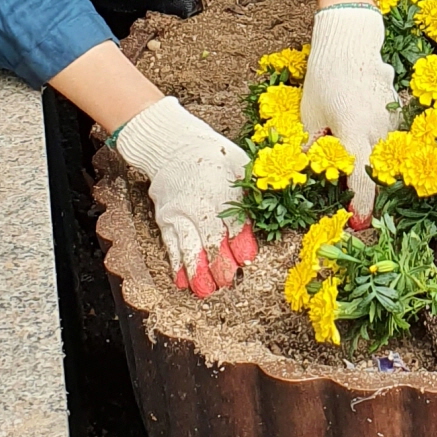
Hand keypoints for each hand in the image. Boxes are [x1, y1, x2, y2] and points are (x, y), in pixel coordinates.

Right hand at [113, 97, 255, 297]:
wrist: (173, 145)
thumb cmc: (215, 157)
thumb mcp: (241, 164)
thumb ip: (253, 189)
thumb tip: (271, 206)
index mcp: (221, 190)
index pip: (233, 221)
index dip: (241, 242)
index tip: (246, 259)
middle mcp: (198, 204)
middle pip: (210, 239)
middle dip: (219, 263)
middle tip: (227, 283)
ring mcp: (179, 213)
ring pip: (189, 246)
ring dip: (197, 271)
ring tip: (205, 291)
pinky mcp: (165, 219)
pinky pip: (171, 245)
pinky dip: (177, 264)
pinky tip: (182, 282)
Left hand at [297, 5, 395, 218]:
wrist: (350, 39)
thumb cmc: (324, 77)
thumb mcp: (311, 115)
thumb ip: (316, 145)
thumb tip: (315, 169)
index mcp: (354, 135)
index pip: (361, 182)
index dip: (361, 205)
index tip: (358, 223)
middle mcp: (378, 130)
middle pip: (375, 168)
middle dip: (364, 180)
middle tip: (349, 185)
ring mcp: (391, 117)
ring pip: (382, 148)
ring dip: (369, 152)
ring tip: (348, 136)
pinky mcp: (396, 105)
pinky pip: (387, 129)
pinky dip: (375, 132)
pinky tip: (359, 114)